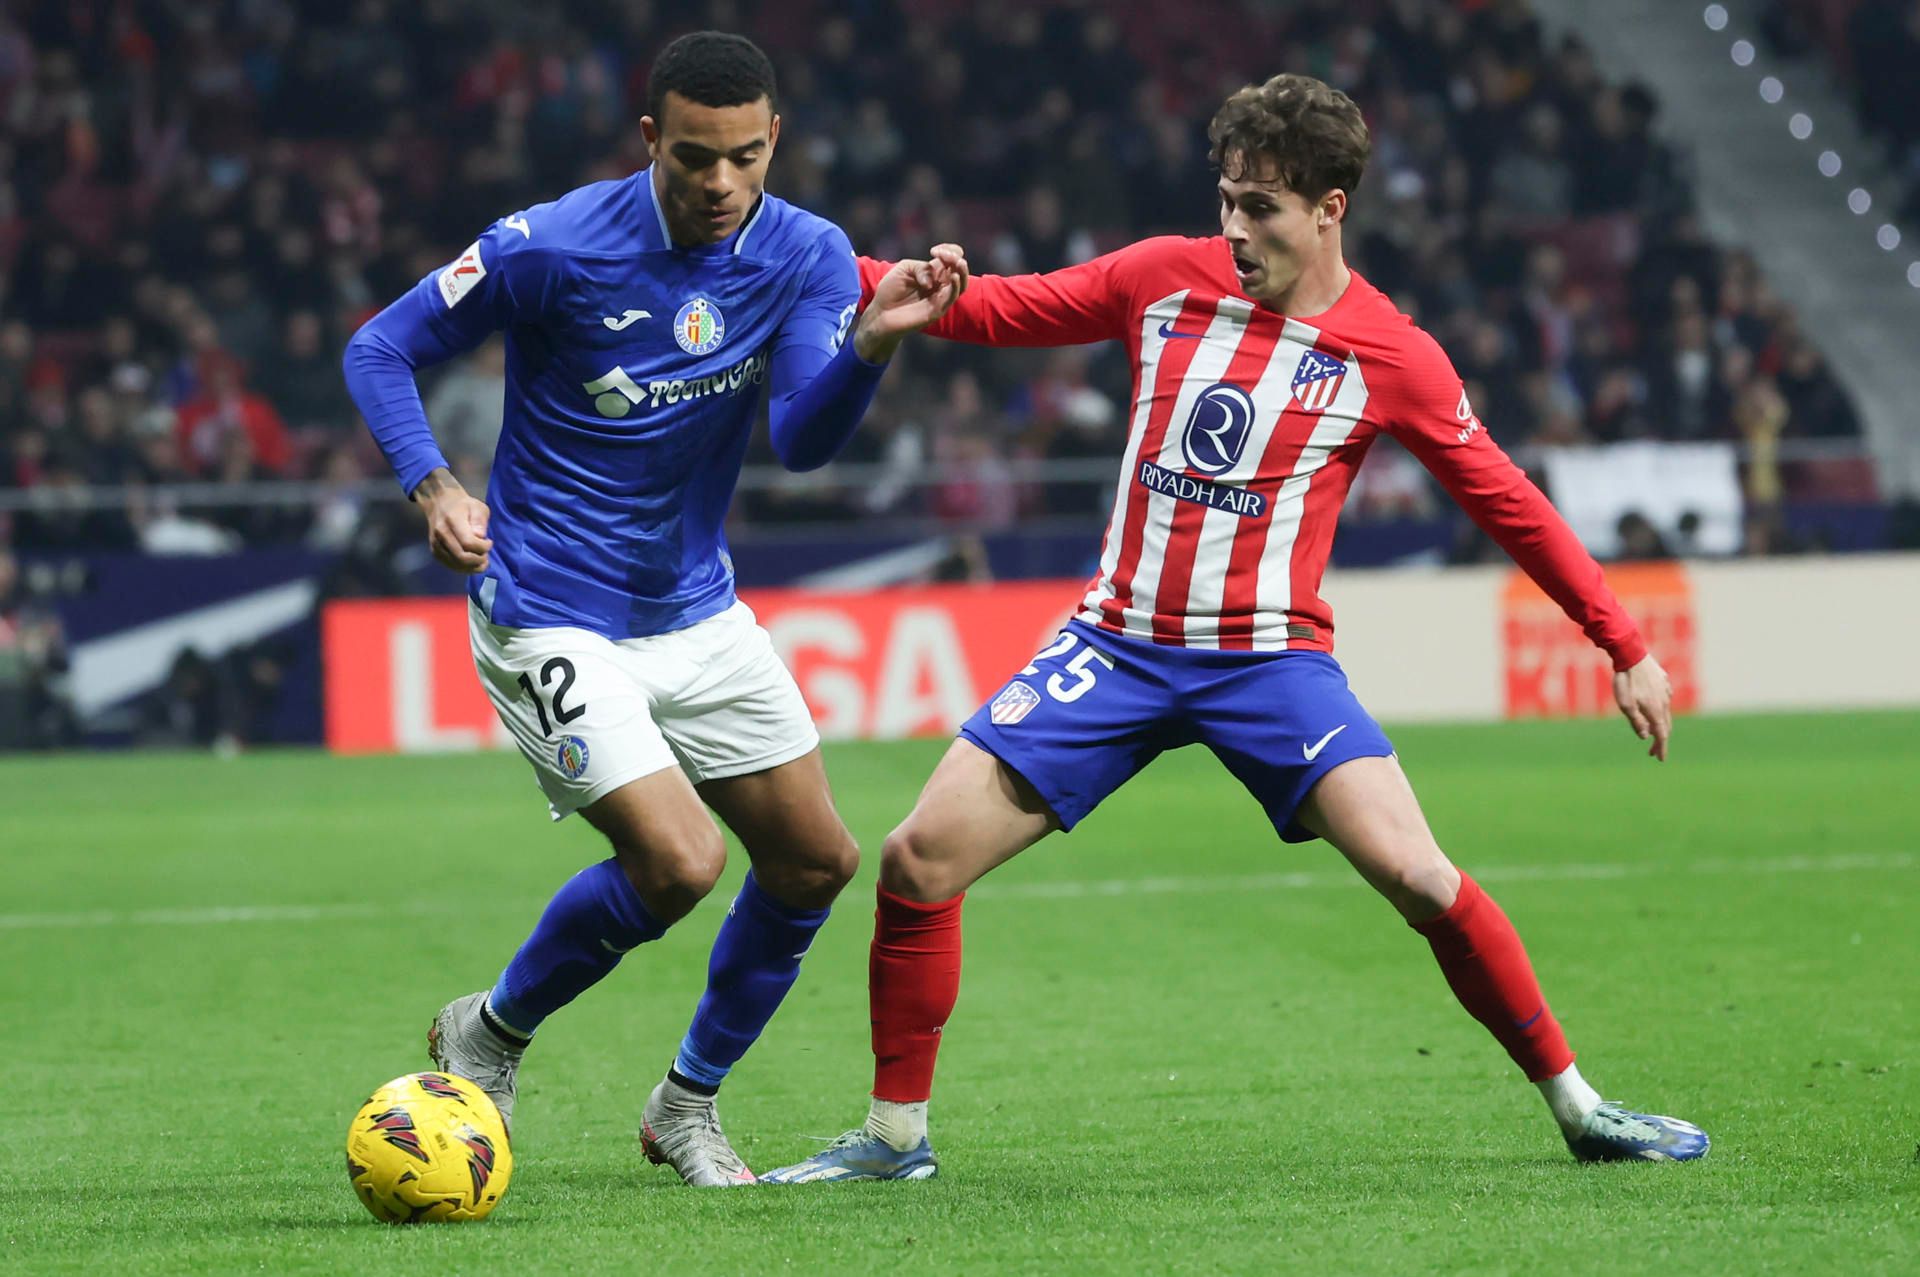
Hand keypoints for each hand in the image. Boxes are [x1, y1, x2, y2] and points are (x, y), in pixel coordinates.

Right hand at [413, 468, 491, 573]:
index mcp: (452, 520)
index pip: (468, 543)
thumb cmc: (463, 505)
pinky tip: (473, 563)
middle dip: (478, 560)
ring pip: (456, 564)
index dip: (483, 548)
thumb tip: (480, 536)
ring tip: (482, 560)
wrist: (440, 504)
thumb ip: (480, 521)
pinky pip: (450, 565)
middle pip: (461, 557)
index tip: (489, 542)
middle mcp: (441, 534)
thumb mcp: (478, 506)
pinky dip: (464, 568)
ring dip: (472, 567)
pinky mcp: (434, 552)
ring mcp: (436, 544)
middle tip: (486, 555)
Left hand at [853, 242, 968, 362]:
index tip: (933, 250)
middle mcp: (939, 284)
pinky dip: (955, 287)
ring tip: (959, 262)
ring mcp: (939, 298)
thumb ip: (920, 267)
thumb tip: (932, 281)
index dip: (949, 251)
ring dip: (962, 272)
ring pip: (961, 285)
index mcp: (933, 273)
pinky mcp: (937, 310)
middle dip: (956, 259)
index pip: (951, 259)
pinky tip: (953, 276)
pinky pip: (951, 298)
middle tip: (947, 254)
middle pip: (958, 270)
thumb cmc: (890, 290)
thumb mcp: (904, 268)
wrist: (880, 313)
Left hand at [1612, 654, 1672, 760]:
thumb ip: (1636, 721)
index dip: (1661, 748)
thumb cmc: (1625, 681)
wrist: (1631, 654)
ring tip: (1650, 732)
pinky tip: (1653, 710)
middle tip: (1651, 752)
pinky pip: (1664, 700)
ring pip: (1665, 713)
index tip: (1660, 759)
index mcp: (1656, 710)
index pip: (1661, 735)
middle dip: (1659, 740)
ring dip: (1659, 725)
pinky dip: (1659, 711)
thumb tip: (1645, 736)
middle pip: (1665, 726)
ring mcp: (1666, 691)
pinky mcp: (1664, 682)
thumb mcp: (1625, 704)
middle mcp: (1665, 702)